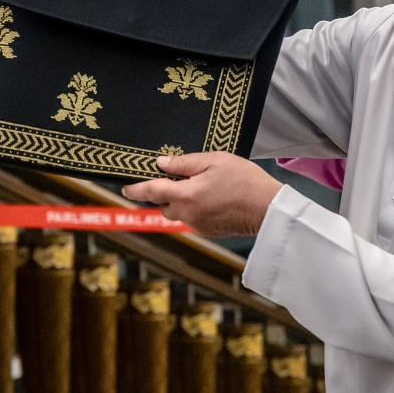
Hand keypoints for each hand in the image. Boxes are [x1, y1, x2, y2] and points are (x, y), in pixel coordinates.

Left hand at [120, 153, 282, 236]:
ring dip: (182, 201)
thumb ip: (185, 162)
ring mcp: (198, 225)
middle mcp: (187, 213)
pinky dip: (197, 208)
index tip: (125, 187)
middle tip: (181, 177)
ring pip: (179, 212)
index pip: (150, 191)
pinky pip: (193, 218)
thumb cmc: (245, 180)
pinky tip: (215, 198)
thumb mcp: (215, 160)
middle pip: (163, 204)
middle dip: (166, 193)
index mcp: (185, 195)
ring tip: (203, 186)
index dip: (135, 188)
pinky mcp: (209, 231)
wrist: (268, 208)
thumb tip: (162, 164)